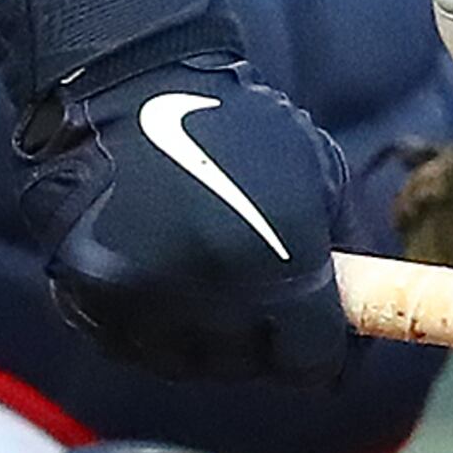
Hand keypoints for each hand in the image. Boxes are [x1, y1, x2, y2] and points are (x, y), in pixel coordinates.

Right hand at [0, 0, 348, 386]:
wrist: (126, 85)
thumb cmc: (235, 124)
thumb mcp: (314, 170)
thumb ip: (343, 246)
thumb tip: (359, 314)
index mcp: (280, 261)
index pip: (312, 360)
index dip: (318, 353)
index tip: (313, 341)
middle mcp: (216, 294)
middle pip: (248, 367)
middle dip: (258, 342)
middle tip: (254, 302)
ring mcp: (148, 302)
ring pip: (186, 364)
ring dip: (201, 341)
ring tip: (202, 290)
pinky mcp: (92, 300)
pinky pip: (129, 347)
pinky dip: (146, 330)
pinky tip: (156, 286)